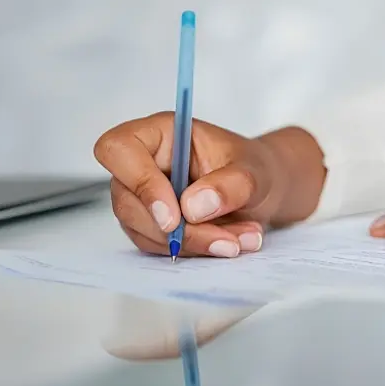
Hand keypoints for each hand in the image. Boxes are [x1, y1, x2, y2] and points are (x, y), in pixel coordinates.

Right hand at [94, 114, 324, 256]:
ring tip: (239, 239)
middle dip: (177, 230)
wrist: (265, 192)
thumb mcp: (255, 172)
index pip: (119, 148)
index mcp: (161, 134)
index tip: (174, 215)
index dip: (139, 182)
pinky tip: (229, 242)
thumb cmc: (255, 169)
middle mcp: (144, 164)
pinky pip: (159, 247)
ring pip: (143, 231)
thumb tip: (193, 207)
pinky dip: (195, 251)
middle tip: (224, 240)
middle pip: (128, 201)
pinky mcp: (152, 226)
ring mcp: (143, 197)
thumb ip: (229, 185)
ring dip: (192, 244)